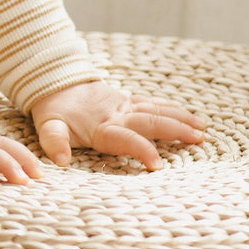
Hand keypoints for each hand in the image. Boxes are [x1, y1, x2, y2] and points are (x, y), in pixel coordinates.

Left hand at [29, 80, 205, 169]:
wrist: (54, 83)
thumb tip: (60, 160)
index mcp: (102, 128)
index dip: (141, 151)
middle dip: (175, 130)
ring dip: (180, 119)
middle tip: (198, 140)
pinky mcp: (127, 100)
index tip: (158, 165)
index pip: (126, 139)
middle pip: (151, 122)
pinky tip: (188, 115)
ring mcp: (125, 106)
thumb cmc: (53, 111)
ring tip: (201, 129)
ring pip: (156, 110)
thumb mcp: (47, 127)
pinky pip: (153, 103)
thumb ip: (54, 142)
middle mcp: (118, 115)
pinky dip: (171, 108)